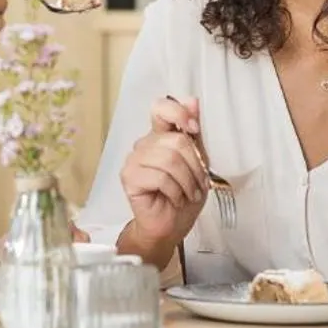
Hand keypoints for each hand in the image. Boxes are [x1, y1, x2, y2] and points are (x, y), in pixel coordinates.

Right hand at [119, 95, 207, 252]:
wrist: (171, 226)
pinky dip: (175, 191)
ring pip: (169, 159)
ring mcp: (134, 160)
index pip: (162, 108)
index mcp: (160, 136)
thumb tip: (192, 100)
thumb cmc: (183, 196)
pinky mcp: (129, 177)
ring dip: (187, 181)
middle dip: (195, 166)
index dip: (179, 113)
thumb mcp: (198, 162)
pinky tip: (175, 198)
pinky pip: (160, 177)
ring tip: (188, 193)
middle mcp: (144, 144)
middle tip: (198, 183)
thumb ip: (194, 133)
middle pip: (176, 140)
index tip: (194, 129)